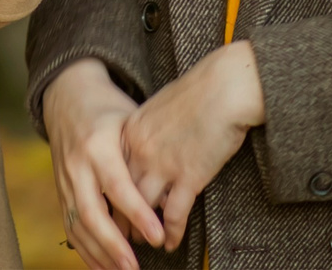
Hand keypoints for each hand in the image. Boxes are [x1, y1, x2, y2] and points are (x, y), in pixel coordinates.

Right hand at [45, 60, 166, 269]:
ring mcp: (64, 180)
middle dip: (113, 244)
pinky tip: (102, 268)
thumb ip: (144, 156)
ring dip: (99, 253)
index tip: (158, 236)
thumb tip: (170, 195)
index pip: (117, 186)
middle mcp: (76, 166)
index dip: (137, 214)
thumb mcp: (129, 121)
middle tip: (135, 267)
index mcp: (97, 146)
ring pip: (77, 225)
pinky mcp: (60, 191)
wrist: (66, 96)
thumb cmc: (108, 110)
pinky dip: (84, 251)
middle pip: (91, 212)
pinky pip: (69, 226)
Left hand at [118, 40, 265, 251]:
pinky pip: (173, 214)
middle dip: (118, 217)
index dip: (109, 193)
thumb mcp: (160, 108)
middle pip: (120, 193)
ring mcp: (162, 164)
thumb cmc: (199, 93)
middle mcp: (140, 149)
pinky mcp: (189, 176)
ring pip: (142, 208)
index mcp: (130, 130)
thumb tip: (148, 151)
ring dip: (142, 230)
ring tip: (143, 244)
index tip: (107, 207)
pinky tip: (170, 242)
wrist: (224, 88)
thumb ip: (147, 132)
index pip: (111, 170)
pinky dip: (171, 232)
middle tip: (119, 235)